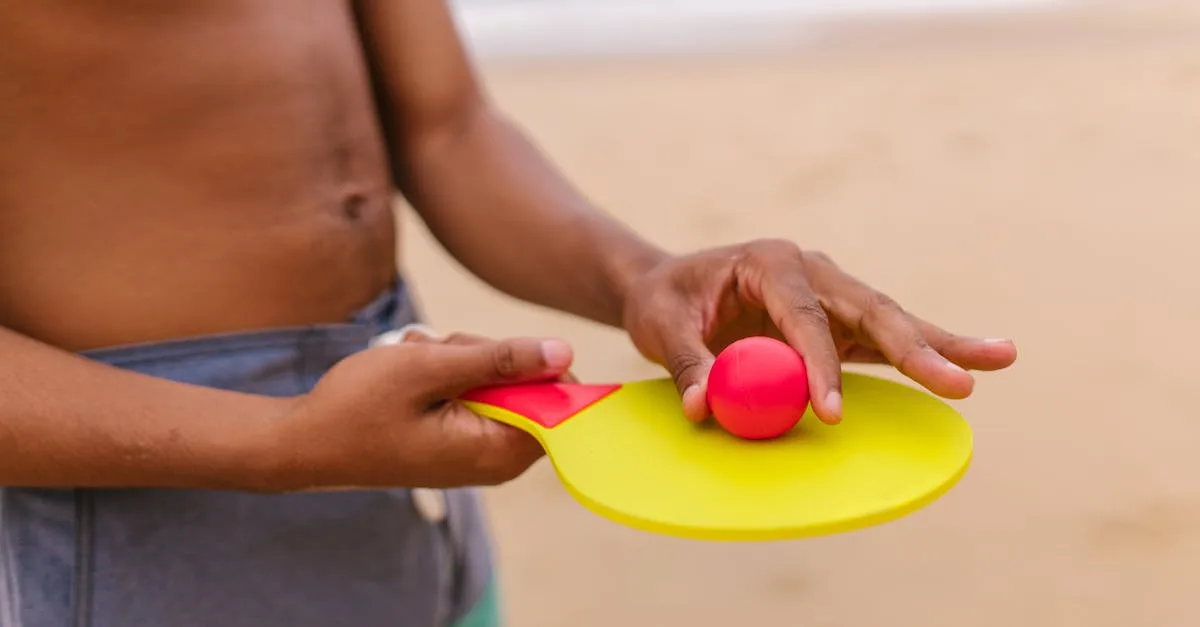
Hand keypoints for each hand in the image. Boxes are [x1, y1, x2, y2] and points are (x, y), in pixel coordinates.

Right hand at [265, 331, 573, 490]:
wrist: (303, 441)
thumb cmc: (358, 407)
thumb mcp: (431, 369)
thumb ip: (501, 360)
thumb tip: (565, 351)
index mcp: (498, 453)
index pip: (560, 407)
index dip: (536, 368)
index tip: (490, 356)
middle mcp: (495, 460)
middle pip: (529, 386)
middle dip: (487, 358)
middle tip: (436, 358)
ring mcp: (476, 449)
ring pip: (497, 380)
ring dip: (459, 359)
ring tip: (416, 365)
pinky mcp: (458, 437)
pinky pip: (473, 391)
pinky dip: (446, 373)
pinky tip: (411, 375)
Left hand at [622, 239, 1017, 424]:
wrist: (668, 285)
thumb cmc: (664, 300)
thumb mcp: (662, 326)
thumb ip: (687, 365)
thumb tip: (705, 409)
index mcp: (769, 261)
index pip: (804, 316)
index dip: (820, 365)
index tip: (831, 411)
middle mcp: (810, 270)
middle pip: (870, 309)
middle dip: (915, 347)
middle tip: (959, 381)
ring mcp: (830, 292)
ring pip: (889, 320)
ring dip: (941, 345)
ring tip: (1001, 359)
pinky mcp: (838, 320)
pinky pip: (883, 339)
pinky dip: (925, 352)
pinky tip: (971, 366)